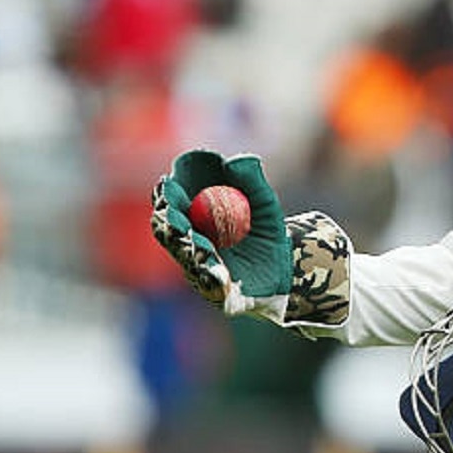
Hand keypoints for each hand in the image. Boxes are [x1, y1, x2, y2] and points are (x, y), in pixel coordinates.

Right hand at [150, 150, 291, 310]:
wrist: (286, 263)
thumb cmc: (265, 226)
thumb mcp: (264, 201)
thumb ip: (252, 180)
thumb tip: (238, 161)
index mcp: (191, 214)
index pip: (171, 201)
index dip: (166, 193)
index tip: (168, 183)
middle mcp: (188, 241)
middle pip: (169, 231)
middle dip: (168, 222)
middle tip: (174, 215)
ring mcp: (198, 266)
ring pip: (188, 258)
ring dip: (190, 250)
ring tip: (199, 245)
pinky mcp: (216, 291)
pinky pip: (212, 287)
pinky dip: (214, 280)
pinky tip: (220, 276)